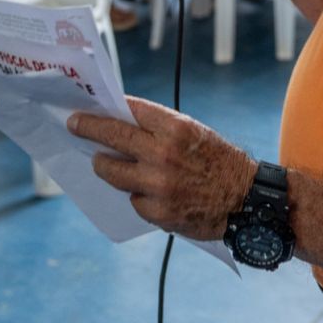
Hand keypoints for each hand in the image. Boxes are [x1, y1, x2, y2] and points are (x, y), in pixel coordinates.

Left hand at [68, 97, 257, 241]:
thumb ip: (160, 128)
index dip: (104, 110)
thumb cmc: (221, 163)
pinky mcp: (158, 211)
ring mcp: (158, 185)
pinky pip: (133, 199)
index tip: (85, 111)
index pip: (129, 111)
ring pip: (113, 172)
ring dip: (104, 165)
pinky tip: (148, 192)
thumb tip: (121, 121)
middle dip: (88, 130)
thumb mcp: (195, 133)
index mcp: (176, 128)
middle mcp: (163, 154)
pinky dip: (137, 195)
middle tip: (73, 126)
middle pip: (112, 138)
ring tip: (101, 161)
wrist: (248, 201)